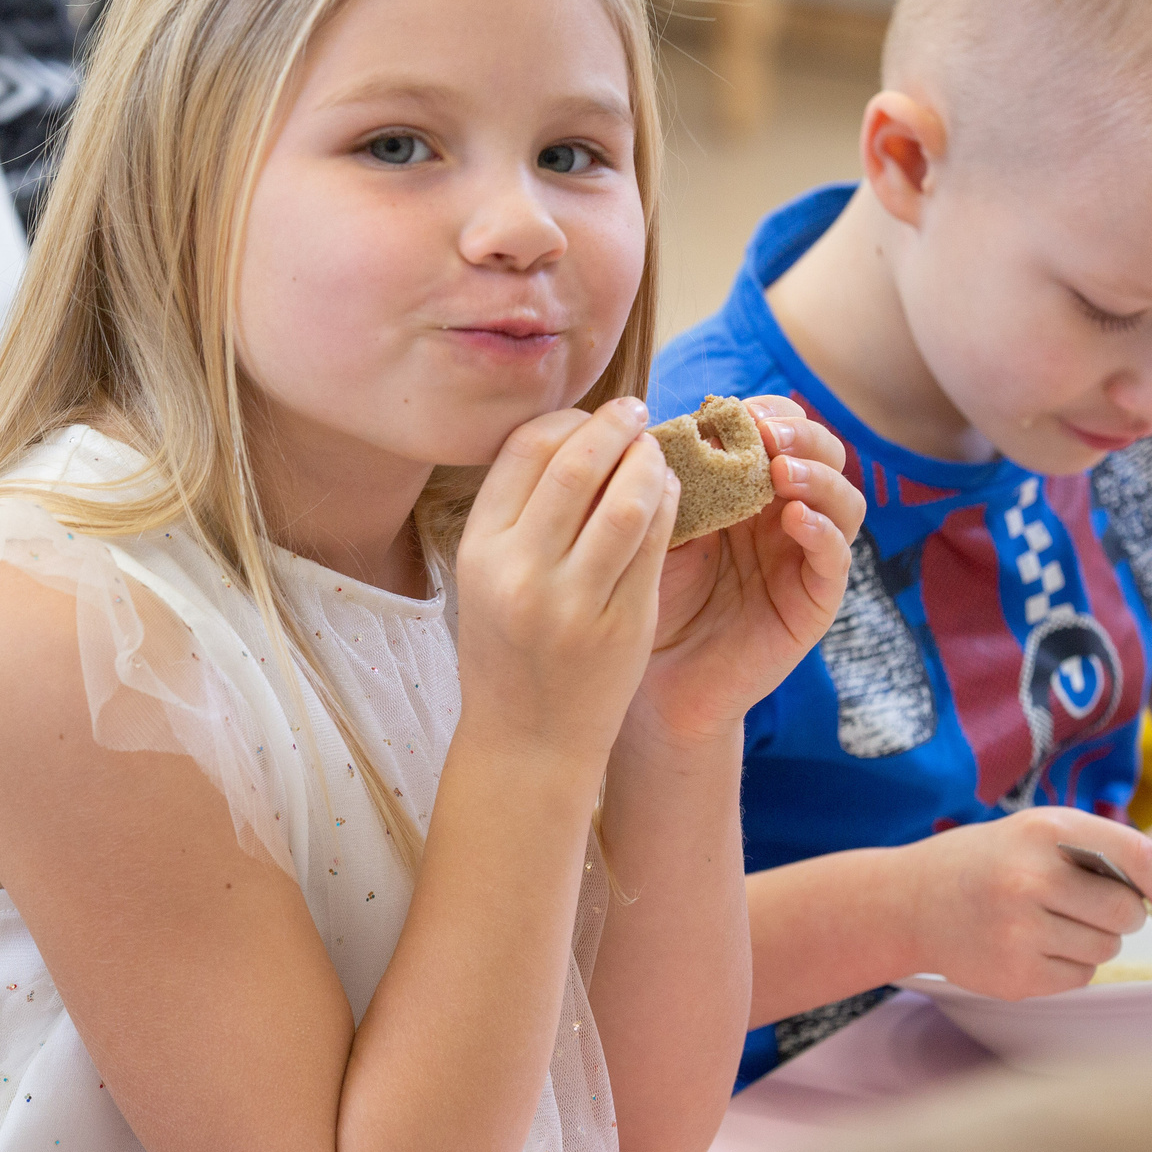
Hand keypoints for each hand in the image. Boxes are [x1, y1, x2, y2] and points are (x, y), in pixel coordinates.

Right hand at [454, 397, 677, 770]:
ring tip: (656, 451)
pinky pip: (656, 544)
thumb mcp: (487, 574)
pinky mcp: (624, 624)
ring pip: (627, 500)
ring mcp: (574, 602)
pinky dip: (669, 504)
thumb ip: (519, 511)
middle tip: (636, 412)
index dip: (567, 419)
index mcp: (481, 550)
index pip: (526, 450)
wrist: (528, 739)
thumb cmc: (509, 647)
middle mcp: (521, 573)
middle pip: (577, 464)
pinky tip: (671, 492)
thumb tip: (571, 432)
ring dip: (649, 461)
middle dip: (614, 425)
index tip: (591, 416)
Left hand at [634, 396, 864, 746]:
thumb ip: (672, 479)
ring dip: (818, 476)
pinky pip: (836, 559)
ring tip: (782, 472)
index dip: (768, 414)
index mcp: (750, 488)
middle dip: (800, 435)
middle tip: (767, 435)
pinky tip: (796, 518)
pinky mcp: (816, 602)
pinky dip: (824, 531)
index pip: (782, 432)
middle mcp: (786, 516)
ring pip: (844, 500)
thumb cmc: (648, 594)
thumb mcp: (657, 525)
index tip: (734, 410)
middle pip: (824, 454)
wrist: (651, 678)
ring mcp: (806, 558)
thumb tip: (668, 420)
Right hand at [900, 809, 1151, 998]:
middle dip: (1120, 912)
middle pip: (1127, 912)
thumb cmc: (982, 863)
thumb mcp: (1030, 832)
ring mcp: (1021, 933)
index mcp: (1041, 832)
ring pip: (1106, 949)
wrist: (907, 904)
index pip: (1134, 854)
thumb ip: (1091, 848)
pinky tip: (1032, 946)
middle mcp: (1030, 880)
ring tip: (1051, 924)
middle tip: (1088, 905)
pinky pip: (1080, 977)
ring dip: (1093, 940)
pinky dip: (1068, 965)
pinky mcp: (1016, 977)